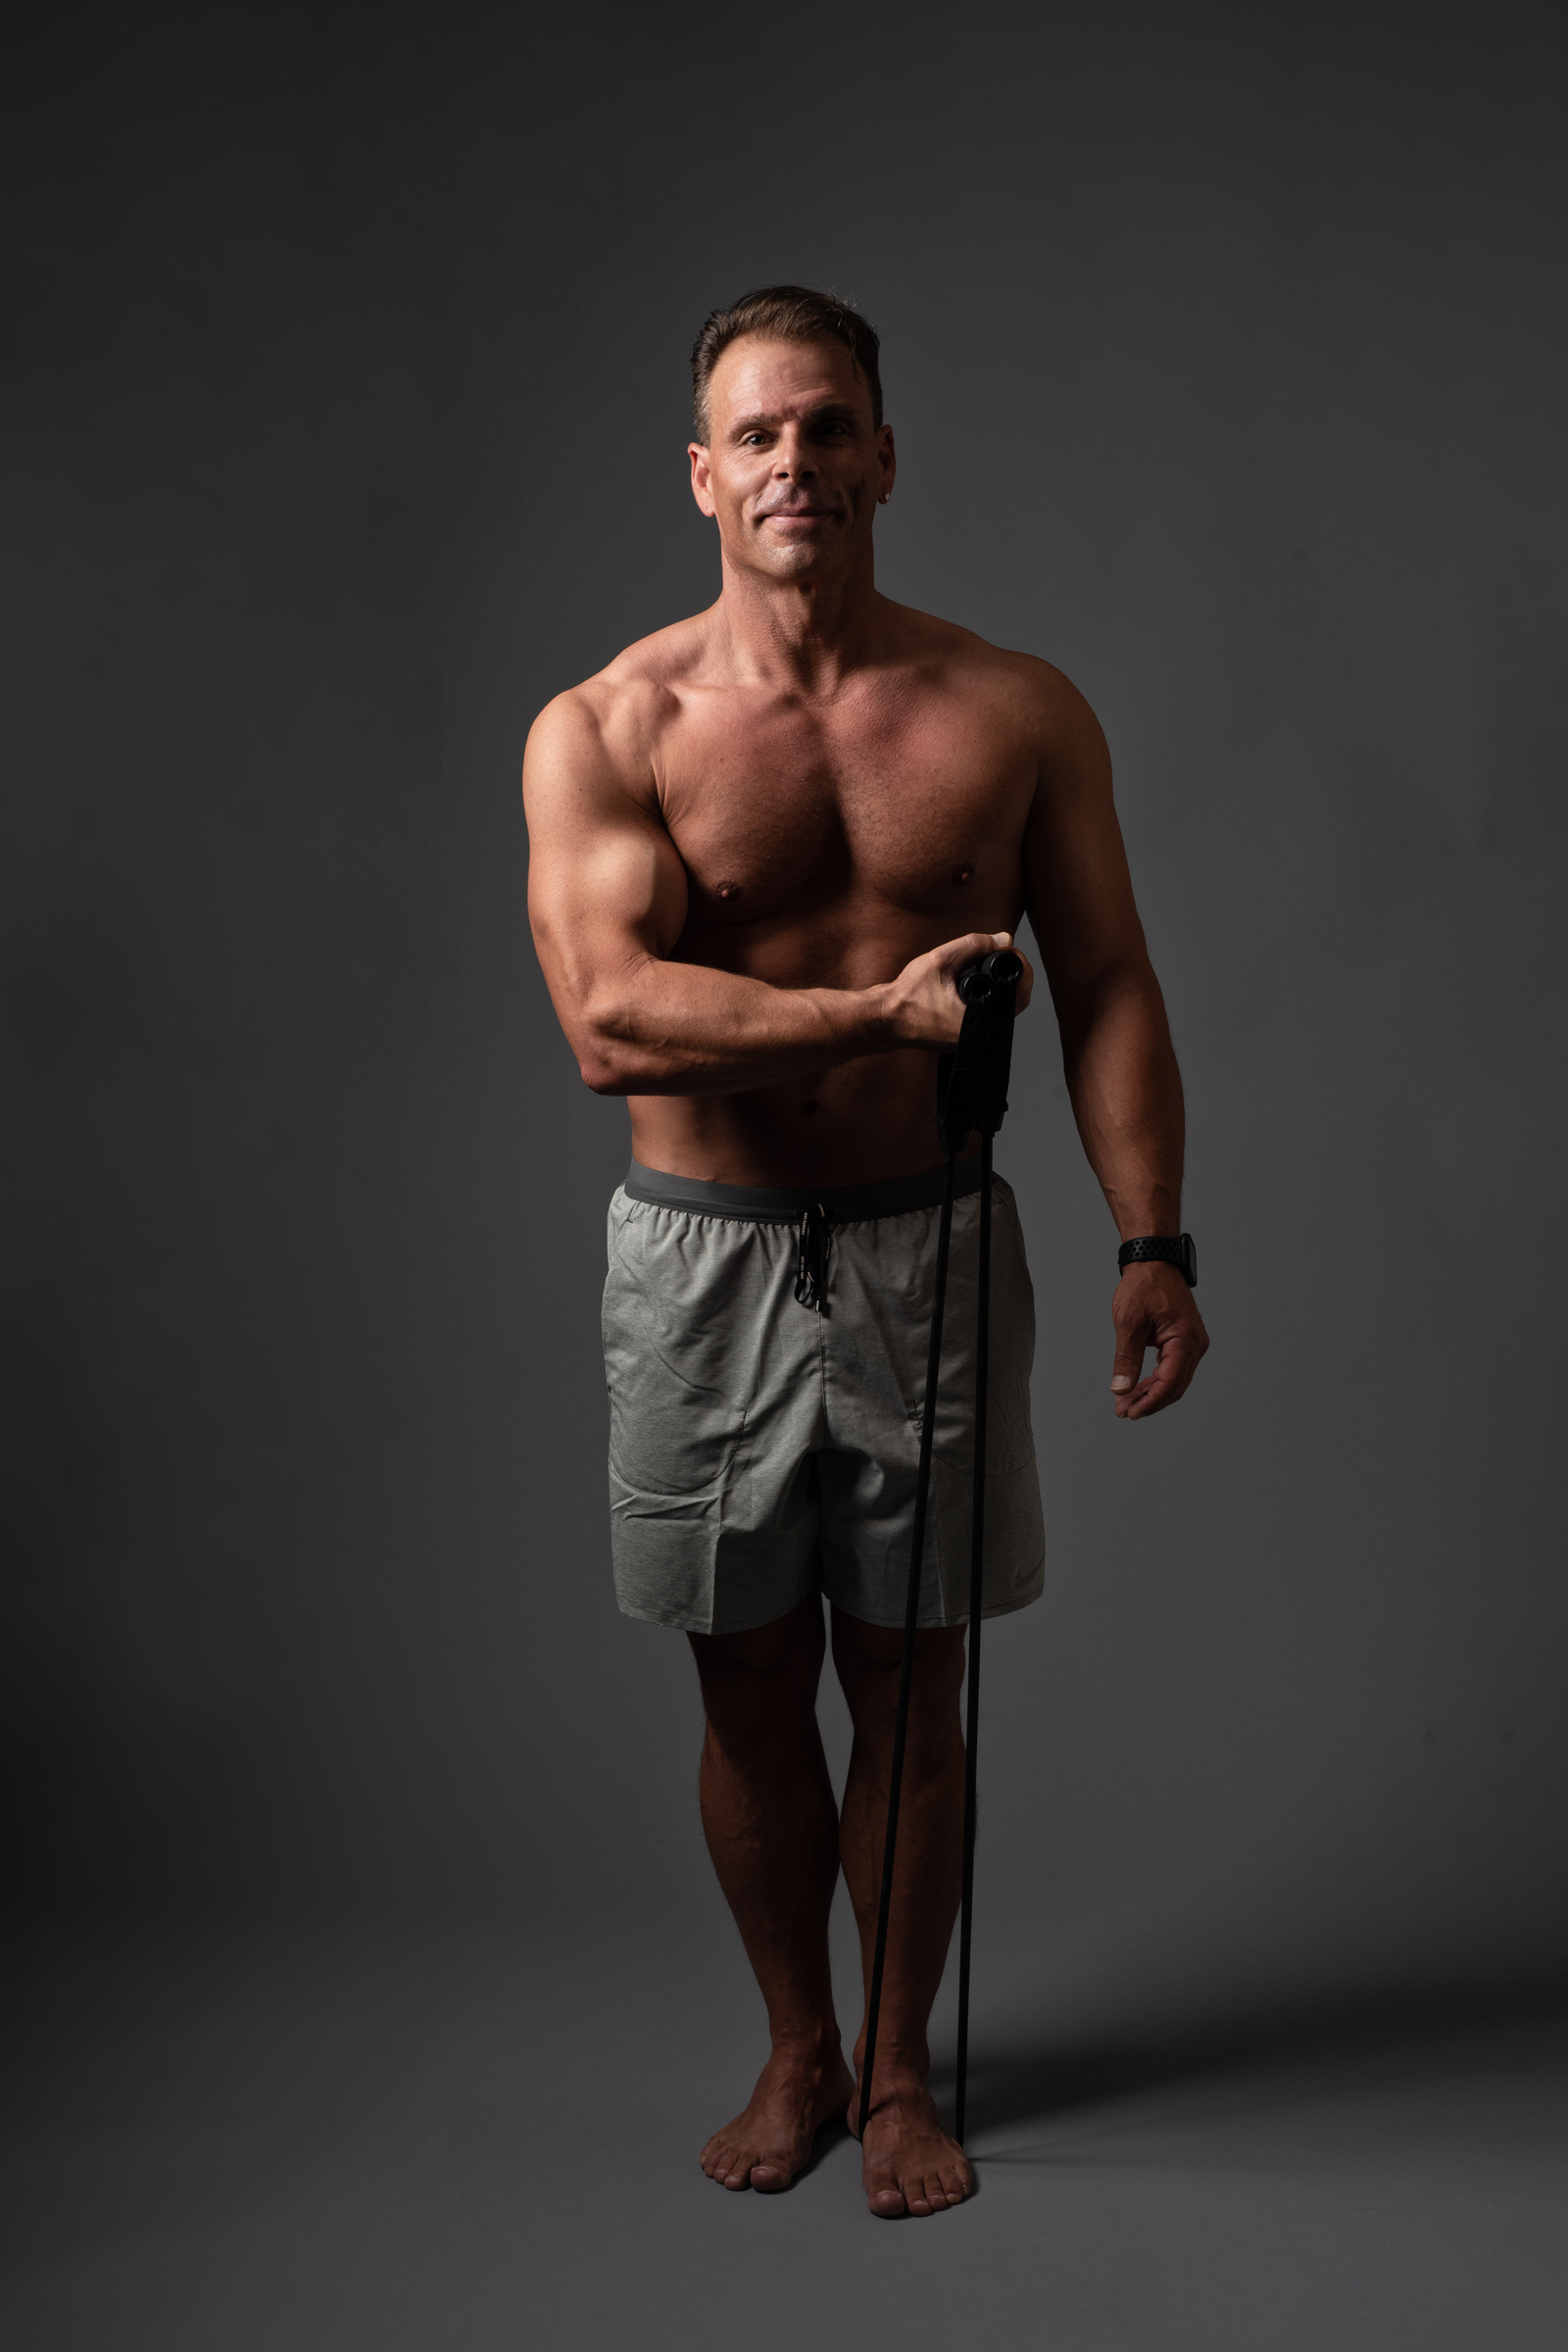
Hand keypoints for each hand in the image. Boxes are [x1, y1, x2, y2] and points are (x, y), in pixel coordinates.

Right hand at [883, 931, 1034, 1047]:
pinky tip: (981, 984)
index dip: (1020, 966)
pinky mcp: (963, 1039)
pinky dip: (988, 999)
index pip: (1019, 994)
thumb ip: (973, 945)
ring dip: (1002, 988)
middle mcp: (978, 1036)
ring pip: (1001, 1011)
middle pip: (1015, 1003)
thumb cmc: (906, 995)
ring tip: (992, 965)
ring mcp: (971, 1041)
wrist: (883, 1019)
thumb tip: (1005, 939)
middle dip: (1013, 975)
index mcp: (978, 1022)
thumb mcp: (939, 960)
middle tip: (1000, 954)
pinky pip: (986, 1017)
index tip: (1008, 950)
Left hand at [1110, 1263, 1207, 1419]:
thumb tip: (1120, 1389)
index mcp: (1186, 1339)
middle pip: (1174, 1386)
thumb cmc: (1144, 1286)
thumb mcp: (1129, 1322)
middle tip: (1123, 1411)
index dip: (1149, 1402)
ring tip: (1125, 1402)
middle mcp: (1195, 1344)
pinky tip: (1136, 1388)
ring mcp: (1192, 1343)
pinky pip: (1172, 1368)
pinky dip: (1155, 1380)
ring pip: (1174, 1380)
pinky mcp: (1184, 1342)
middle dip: (1148, 1401)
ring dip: (1151, 1393)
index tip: (1129, 1412)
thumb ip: (1126, 1358)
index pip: (1170, 1382)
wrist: (1153, 1263)